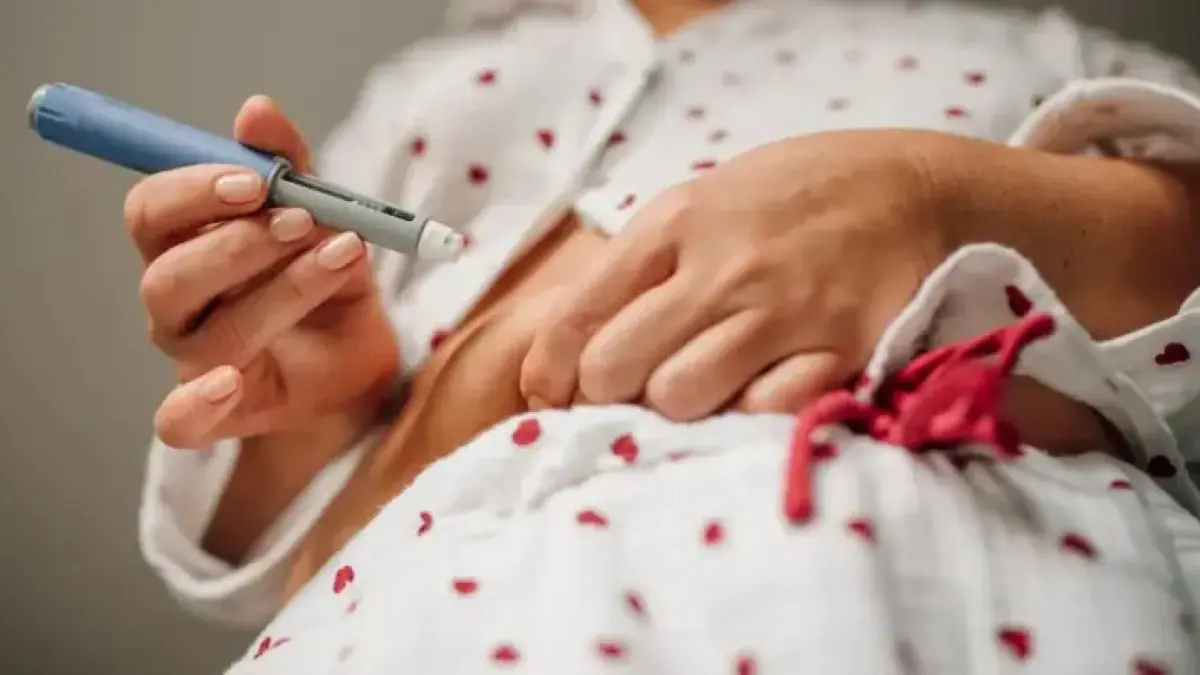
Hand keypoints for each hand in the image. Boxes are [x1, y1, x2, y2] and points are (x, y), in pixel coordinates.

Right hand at [126, 96, 398, 446]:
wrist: (364, 356)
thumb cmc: (329, 280)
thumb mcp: (326, 216)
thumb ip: (294, 168)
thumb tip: (256, 110)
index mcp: (185, 244)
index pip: (153, 211)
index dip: (195, 190)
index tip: (258, 180)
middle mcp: (178, 303)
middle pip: (169, 273)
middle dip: (240, 243)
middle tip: (305, 220)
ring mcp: (194, 359)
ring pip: (207, 330)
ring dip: (277, 290)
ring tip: (339, 257)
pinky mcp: (218, 413)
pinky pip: (179, 420)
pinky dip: (195, 404)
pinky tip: (231, 382)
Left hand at [520, 130, 956, 419]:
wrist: (911, 188)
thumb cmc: (792, 197)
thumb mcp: (703, 199)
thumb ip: (640, 263)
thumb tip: (571, 347)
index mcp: (676, 222)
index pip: (577, 314)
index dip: (551, 370)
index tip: (553, 392)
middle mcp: (721, 266)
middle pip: (615, 367)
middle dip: (606, 393)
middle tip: (628, 391)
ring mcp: (781, 310)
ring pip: (679, 397)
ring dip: (674, 406)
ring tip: (694, 388)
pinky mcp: (837, 348)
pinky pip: (761, 411)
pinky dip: (745, 414)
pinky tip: (752, 392)